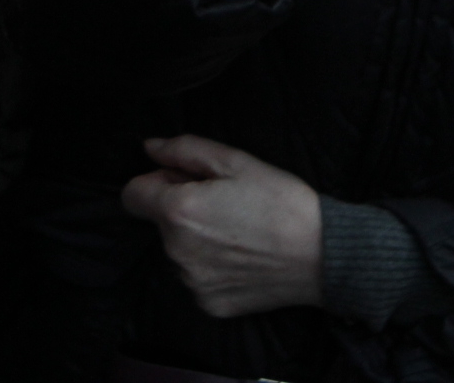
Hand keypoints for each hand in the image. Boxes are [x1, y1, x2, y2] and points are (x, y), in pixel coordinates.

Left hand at [120, 135, 321, 317]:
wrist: (321, 255)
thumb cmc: (280, 201)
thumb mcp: (234, 161)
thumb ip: (183, 150)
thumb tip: (149, 148)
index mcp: (178, 211)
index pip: (131, 195)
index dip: (156, 182)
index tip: (185, 181)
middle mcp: (176, 251)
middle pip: (159, 222)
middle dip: (181, 209)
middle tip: (224, 203)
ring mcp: (192, 282)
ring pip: (178, 251)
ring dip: (195, 239)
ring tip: (238, 231)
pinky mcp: (209, 303)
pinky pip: (197, 277)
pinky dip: (211, 266)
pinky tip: (242, 257)